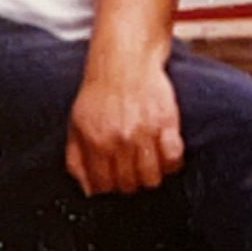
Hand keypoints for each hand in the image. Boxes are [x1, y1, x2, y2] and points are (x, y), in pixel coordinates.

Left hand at [64, 55, 183, 195]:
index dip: (108, 187)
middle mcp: (119, 139)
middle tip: (131, 170)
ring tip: (148, 163)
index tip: (114, 179)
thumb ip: (77, 158)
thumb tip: (87, 190)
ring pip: (152, 177)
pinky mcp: (167, 122)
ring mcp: (144, 132)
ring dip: (150, 175)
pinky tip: (164, 152)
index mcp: (95, 141)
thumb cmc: (100, 93)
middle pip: (129, 184)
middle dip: (129, 182)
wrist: (124, 60)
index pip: (103, 185)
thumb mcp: (77, 124)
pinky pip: (174, 158)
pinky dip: (171, 162)